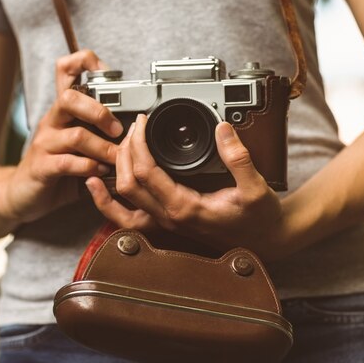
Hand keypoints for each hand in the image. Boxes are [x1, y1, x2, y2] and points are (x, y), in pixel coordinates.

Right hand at [0, 50, 123, 224]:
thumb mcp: (80, 141)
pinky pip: (67, 163)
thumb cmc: (59, 165)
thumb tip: (136, 123)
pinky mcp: (42, 167)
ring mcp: (45, 143)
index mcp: (63, 109)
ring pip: (76, 135)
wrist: (24, 195)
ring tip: (115, 158)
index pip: (66, 69)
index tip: (109, 75)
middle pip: (70, 97)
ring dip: (103, 147)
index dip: (86, 62)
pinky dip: (88, 167)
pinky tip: (99, 171)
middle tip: (118, 130)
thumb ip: (100, 129)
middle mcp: (52, 120)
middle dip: (100, 112)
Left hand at [86, 114, 290, 261]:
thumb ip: (239, 158)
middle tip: (134, 126)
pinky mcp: (167, 221)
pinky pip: (127, 216)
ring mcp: (165, 222)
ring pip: (123, 199)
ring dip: (115, 170)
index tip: (142, 122)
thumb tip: (222, 129)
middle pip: (127, 183)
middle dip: (124, 150)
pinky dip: (107, 202)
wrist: (266, 240)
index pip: (146, 172)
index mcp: (185, 207)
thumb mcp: (256, 187)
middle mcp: (169, 218)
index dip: (138, 143)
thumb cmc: (260, 218)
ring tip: (115, 146)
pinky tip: (97, 185)